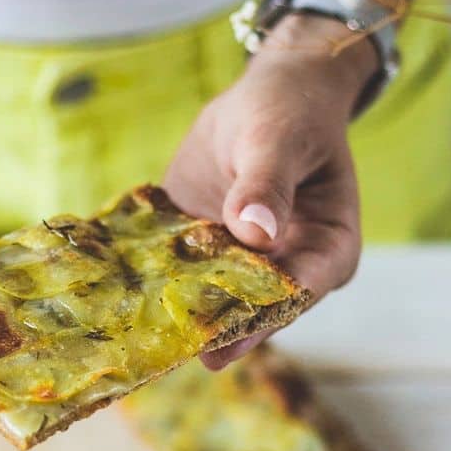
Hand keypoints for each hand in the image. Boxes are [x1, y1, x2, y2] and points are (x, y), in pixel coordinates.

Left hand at [165, 14, 375, 368]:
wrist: (267, 96)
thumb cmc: (289, 113)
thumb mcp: (279, 139)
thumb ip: (268, 184)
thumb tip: (256, 229)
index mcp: (327, 251)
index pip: (297, 292)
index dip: (262, 317)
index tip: (227, 338)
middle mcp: (287, 272)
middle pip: (254, 311)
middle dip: (217, 330)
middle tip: (180, 354)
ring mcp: (242, 269)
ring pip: (214, 301)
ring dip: (182, 316)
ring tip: (148, 342)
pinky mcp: (203, 257)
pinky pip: (180, 276)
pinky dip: (155, 286)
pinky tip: (123, 302)